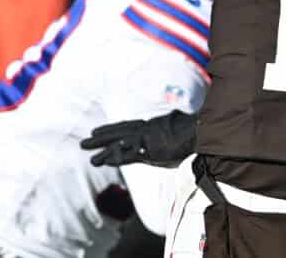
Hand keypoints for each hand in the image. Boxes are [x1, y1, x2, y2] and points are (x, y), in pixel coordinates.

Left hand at [80, 111, 196, 167]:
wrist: (201, 131)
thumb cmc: (195, 131)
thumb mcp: (180, 130)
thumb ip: (173, 132)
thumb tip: (181, 125)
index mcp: (153, 125)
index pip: (129, 127)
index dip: (113, 130)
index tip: (98, 132)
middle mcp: (146, 129)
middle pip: (119, 132)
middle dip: (101, 137)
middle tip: (84, 142)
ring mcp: (146, 138)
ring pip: (119, 143)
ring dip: (102, 149)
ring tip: (88, 155)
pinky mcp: (148, 150)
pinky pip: (127, 155)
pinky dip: (113, 157)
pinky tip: (101, 161)